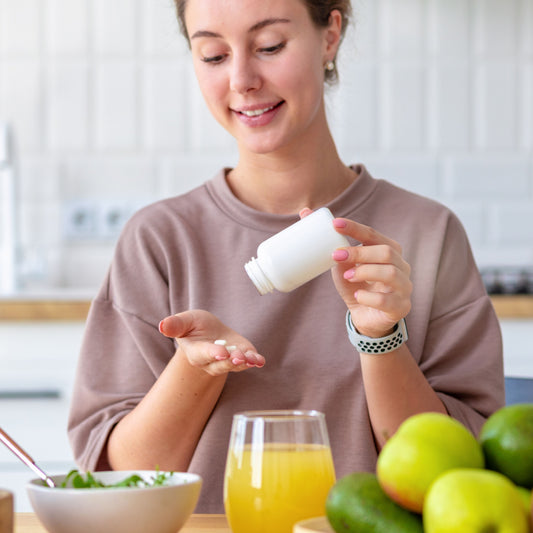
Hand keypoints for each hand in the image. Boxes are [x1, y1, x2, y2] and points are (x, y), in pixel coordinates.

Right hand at [159, 309, 264, 375]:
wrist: (209, 333)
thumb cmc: (194, 327)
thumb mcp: (184, 321)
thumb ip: (175, 324)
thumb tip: (162, 325)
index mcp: (196, 352)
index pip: (204, 354)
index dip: (212, 353)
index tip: (221, 352)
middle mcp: (212, 361)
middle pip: (221, 364)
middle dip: (230, 361)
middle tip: (237, 357)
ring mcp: (229, 361)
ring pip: (236, 365)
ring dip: (245, 362)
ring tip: (252, 359)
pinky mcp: (242, 357)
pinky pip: (249, 362)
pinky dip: (255, 361)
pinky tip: (260, 360)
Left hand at [300, 208, 411, 337]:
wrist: (365, 316)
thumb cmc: (356, 285)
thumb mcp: (342, 265)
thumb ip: (331, 244)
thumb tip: (305, 213)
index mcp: (389, 250)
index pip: (373, 234)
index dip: (355, 228)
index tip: (334, 224)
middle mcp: (401, 265)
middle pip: (386, 252)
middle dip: (359, 252)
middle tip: (336, 256)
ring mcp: (403, 287)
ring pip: (390, 273)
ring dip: (365, 272)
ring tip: (347, 276)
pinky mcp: (399, 307)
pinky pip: (386, 300)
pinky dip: (369, 298)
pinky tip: (358, 297)